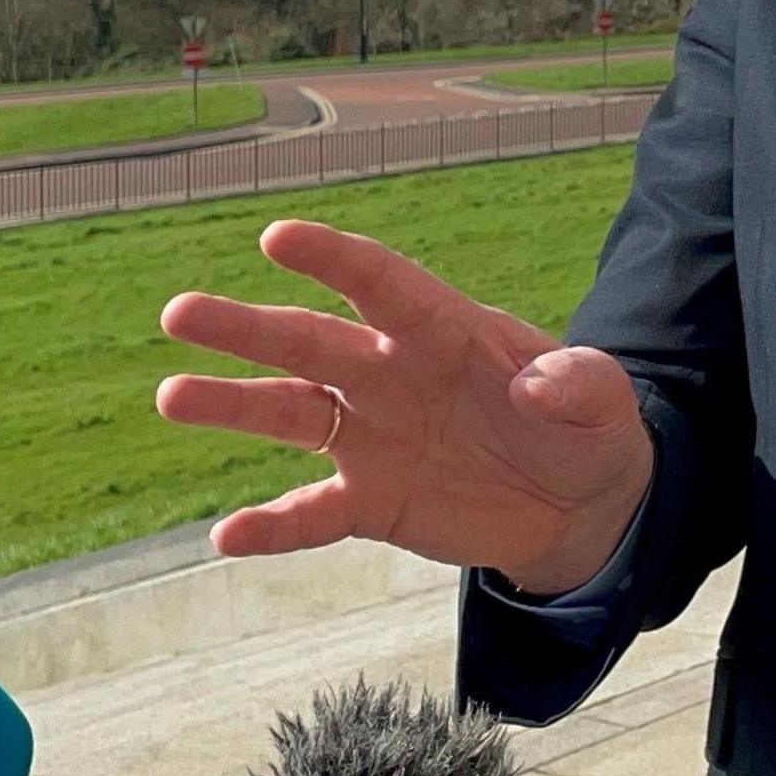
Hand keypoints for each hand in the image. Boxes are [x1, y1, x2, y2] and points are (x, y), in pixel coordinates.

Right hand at [154, 219, 652, 593]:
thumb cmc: (583, 428)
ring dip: (233, 405)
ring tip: (172, 397)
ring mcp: (373, 437)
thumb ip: (578, 383)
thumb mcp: (603, 402)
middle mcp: (391, 373)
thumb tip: (538, 385)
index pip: (379, 282)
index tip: (277, 238)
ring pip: (290, 414)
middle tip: (180, 313)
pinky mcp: (372, 501)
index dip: (332, 259)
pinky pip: (312, 514)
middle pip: (310, 342)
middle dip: (247, 328)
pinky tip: (225, 536)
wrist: (580, 506)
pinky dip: (271, 527)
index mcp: (443, 328)